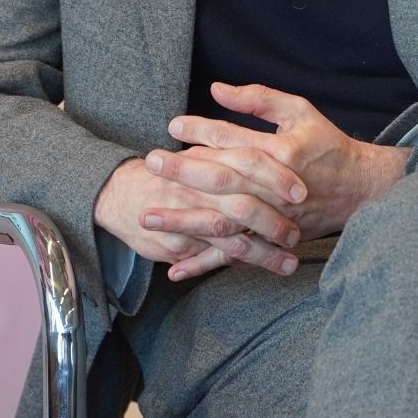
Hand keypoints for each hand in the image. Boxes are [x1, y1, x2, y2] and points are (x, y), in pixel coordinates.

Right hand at [94, 157, 301, 282]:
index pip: (244, 163)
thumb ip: (224, 149)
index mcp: (202, 161)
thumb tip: (268, 147)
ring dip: (263, 252)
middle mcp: (194, 189)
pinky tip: (262, 270)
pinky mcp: (177, 244)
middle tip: (298, 232)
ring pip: (229, 237)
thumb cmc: (164, 174)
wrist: (116, 194)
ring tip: (290, 262)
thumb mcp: (194, 153)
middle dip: (273, 220)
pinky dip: (238, 267)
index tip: (301, 190)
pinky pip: (211, 258)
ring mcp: (185, 218)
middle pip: (240, 203)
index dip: (274, 177)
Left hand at [152, 82, 407, 279]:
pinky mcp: (271, 241)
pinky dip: (204, 263)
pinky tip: (175, 269)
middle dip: (183, 172)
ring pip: (223, 221)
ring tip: (147, 216)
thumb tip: (215, 89)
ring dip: (184, 222)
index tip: (172, 125)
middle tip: (149, 163)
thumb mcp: (299, 112)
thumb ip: (258, 99)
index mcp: (280, 153)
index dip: (201, 130)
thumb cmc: (327, 145)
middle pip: (222, 180)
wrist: (364, 190)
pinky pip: (235, 255)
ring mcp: (272, 219)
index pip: (233, 139)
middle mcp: (274, 189)